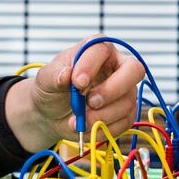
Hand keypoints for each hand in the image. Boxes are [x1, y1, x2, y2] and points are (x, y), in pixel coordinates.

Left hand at [4, 38, 144, 151]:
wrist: (52, 113)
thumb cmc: (52, 88)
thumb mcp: (45, 79)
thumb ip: (54, 76)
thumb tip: (66, 74)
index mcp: (96, 51)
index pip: (102, 50)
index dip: (91, 65)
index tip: (77, 82)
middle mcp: (116, 67)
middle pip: (134, 70)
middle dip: (112, 90)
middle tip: (90, 102)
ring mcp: (124, 90)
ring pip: (127, 102)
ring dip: (101, 116)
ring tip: (78, 120)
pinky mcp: (125, 112)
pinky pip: (125, 122)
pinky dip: (104, 129)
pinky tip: (85, 128)